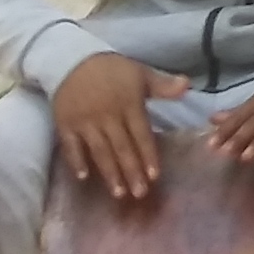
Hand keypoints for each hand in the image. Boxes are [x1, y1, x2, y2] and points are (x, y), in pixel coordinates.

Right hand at [50, 53, 188, 200]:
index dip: (148, 155)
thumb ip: (163, 85)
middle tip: (140, 194)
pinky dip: (76, 162)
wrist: (71, 59)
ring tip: (119, 193)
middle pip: (121, 148)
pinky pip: (71, 147)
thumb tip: (188, 86)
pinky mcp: (65, 125)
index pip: (141, 134)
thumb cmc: (111, 69)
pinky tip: (83, 178)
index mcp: (129, 104)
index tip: (155, 176)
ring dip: (109, 173)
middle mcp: (107, 116)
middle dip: (132, 172)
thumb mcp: (140, 73)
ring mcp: (85, 122)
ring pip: (99, 151)